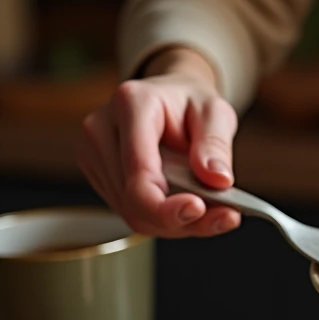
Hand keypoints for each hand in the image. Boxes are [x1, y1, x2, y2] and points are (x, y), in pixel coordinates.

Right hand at [77, 47, 242, 237]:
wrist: (170, 96)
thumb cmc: (191, 102)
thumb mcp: (216, 113)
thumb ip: (216, 145)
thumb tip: (218, 180)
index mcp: (132, 104)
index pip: (139, 171)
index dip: (165, 204)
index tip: (198, 210)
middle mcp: (102, 128)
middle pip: (133, 200)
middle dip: (180, 219)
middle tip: (224, 218)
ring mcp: (93, 152)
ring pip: (131, 212)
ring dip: (175, 222)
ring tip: (210, 210)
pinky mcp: (97, 172)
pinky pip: (129, 211)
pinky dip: (163, 218)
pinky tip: (186, 206)